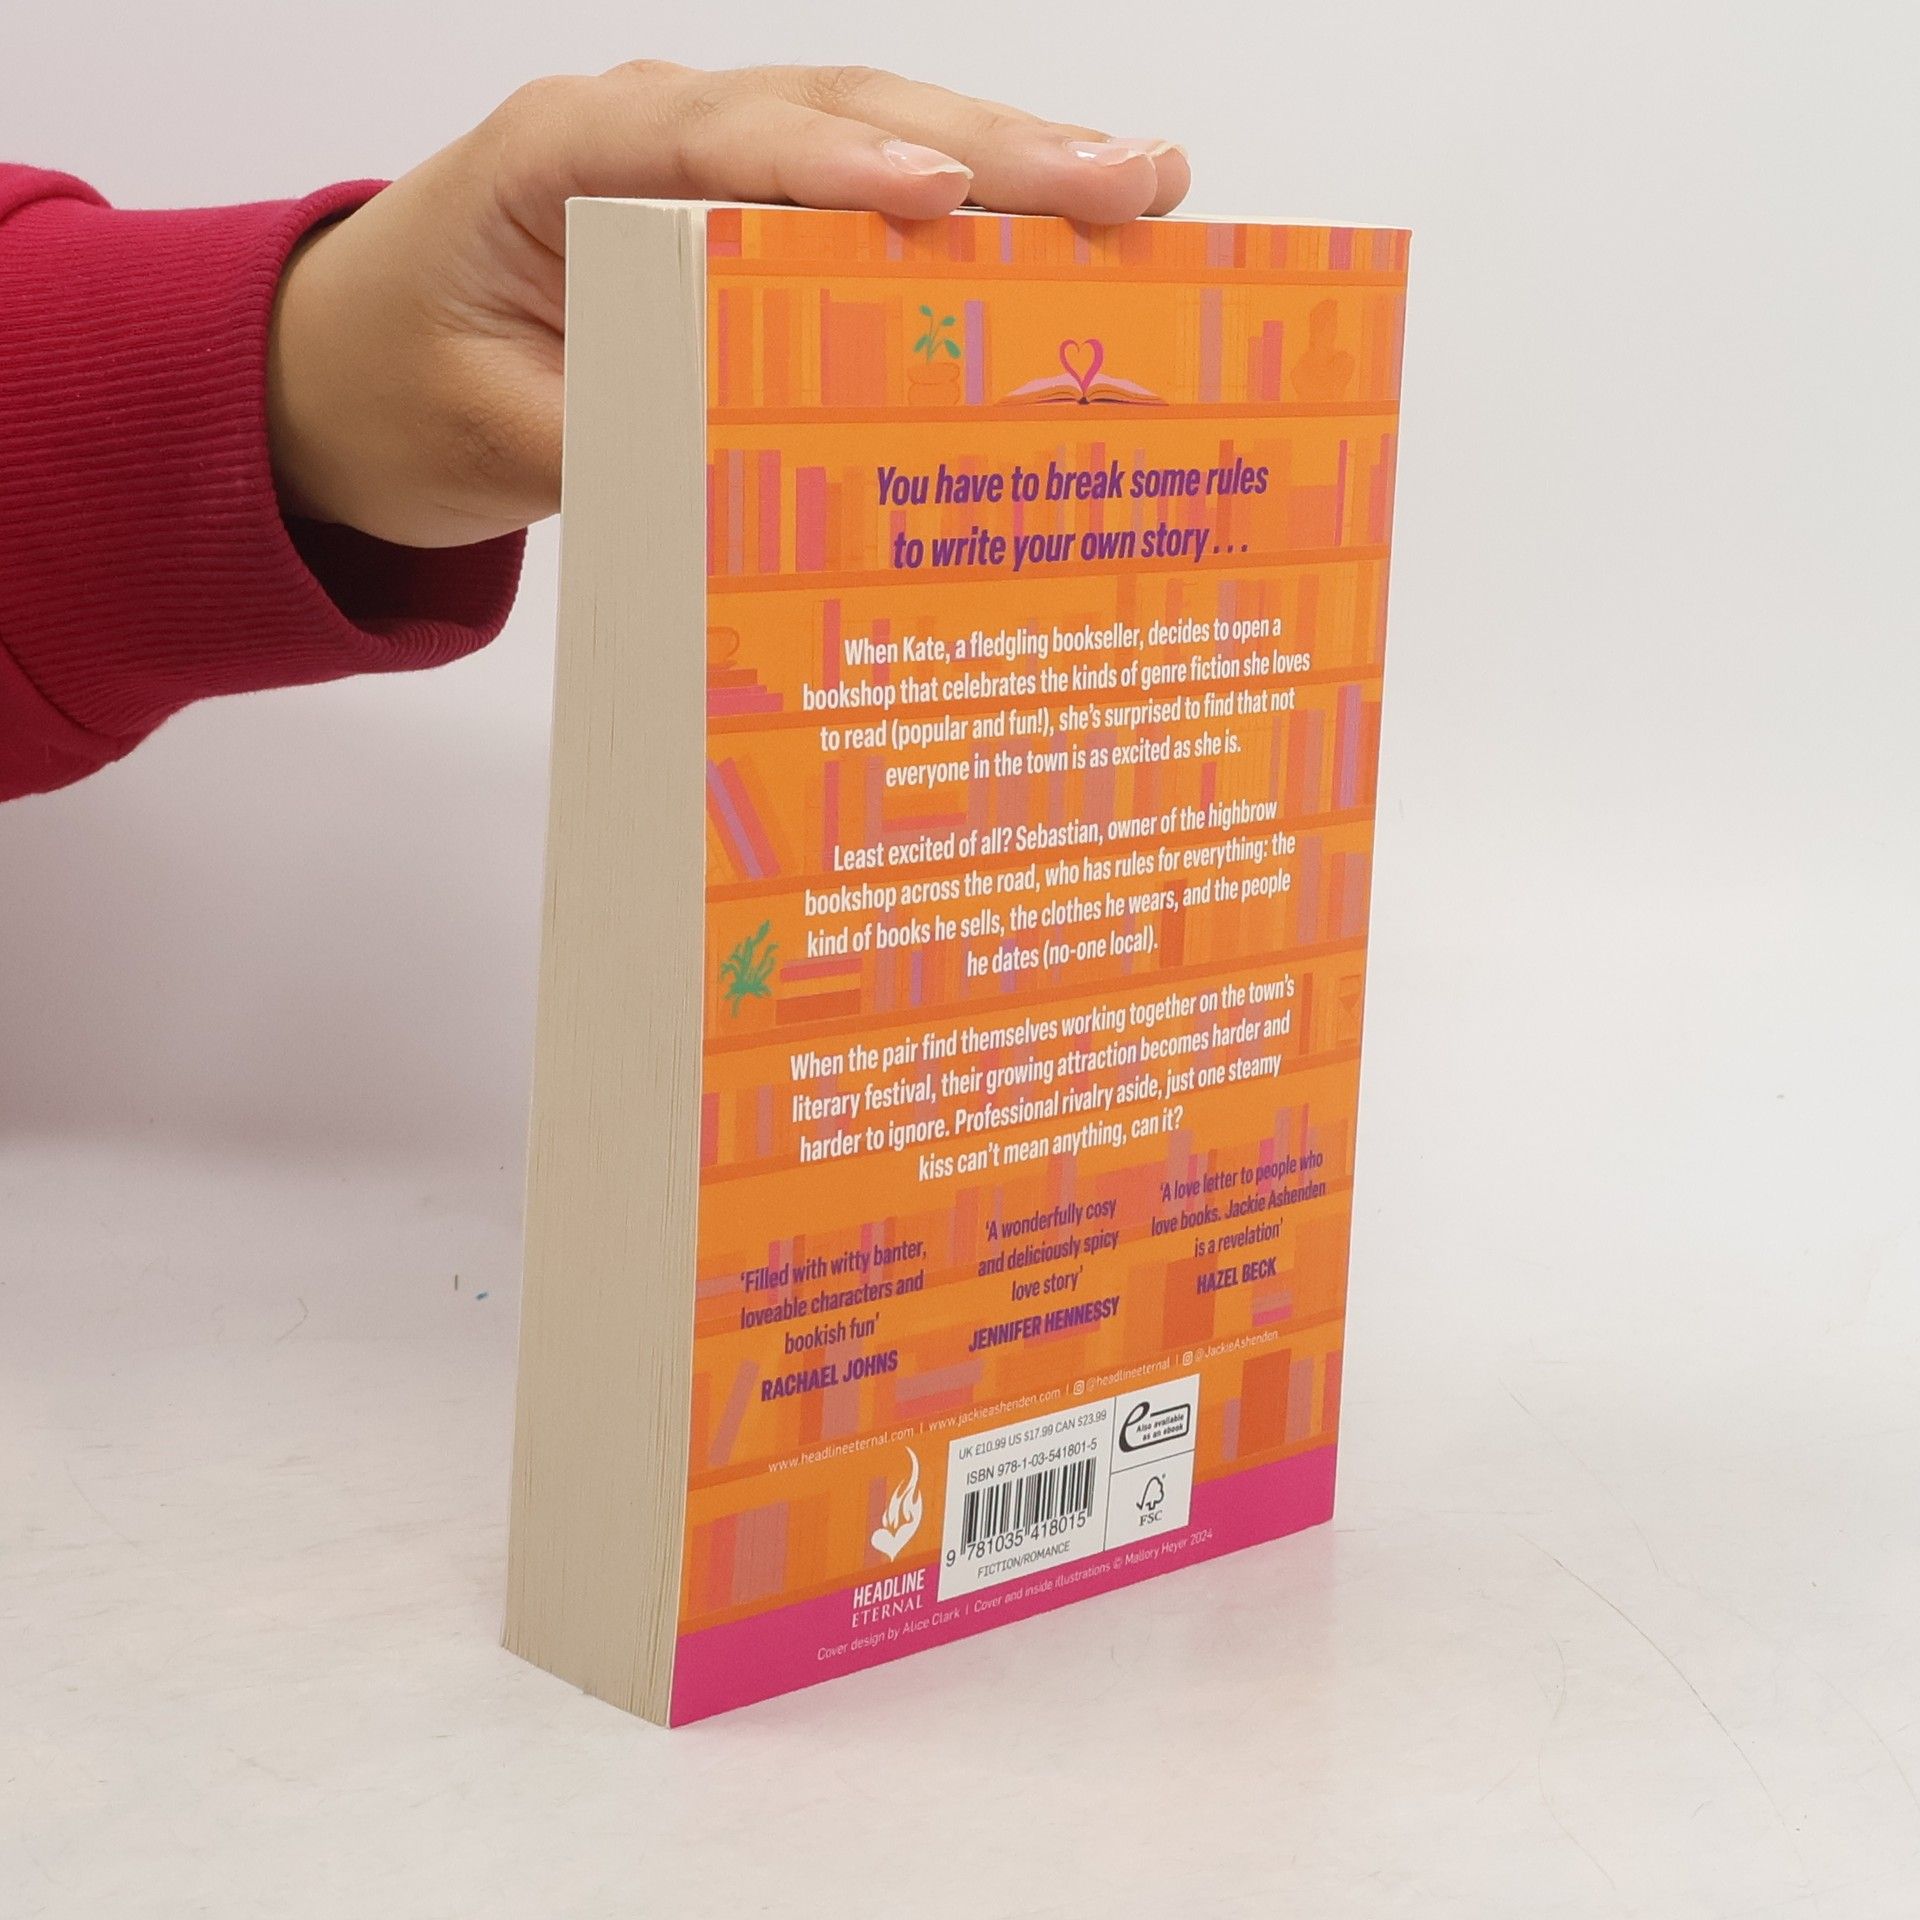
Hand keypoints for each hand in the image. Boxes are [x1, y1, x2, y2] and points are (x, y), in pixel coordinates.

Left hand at [267, 64, 1188, 548]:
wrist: (349, 375)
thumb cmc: (403, 385)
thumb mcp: (491, 435)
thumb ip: (613, 442)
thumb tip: (755, 485)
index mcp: (562, 153)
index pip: (719, 140)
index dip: (835, 165)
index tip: (940, 198)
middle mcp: (652, 133)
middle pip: (840, 113)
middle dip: (993, 148)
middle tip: (1130, 180)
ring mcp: (708, 168)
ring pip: (876, 139)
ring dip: (1014, 167)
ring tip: (1143, 189)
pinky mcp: (743, 223)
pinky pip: (865, 209)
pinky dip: (971, 223)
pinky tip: (1067, 236)